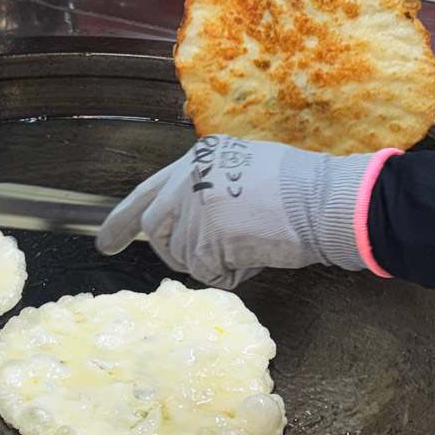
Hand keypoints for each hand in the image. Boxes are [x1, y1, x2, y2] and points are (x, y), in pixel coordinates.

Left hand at [95, 136, 373, 288]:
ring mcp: (198, 207)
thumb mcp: (244, 170)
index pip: (147, 191)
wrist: (328, 199)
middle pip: (156, 228)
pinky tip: (257, 255)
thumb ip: (210, 189)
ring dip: (214, 263)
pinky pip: (209, 273)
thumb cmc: (301, 189)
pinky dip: (232, 275)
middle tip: (194, 262)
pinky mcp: (211, 237)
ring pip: (185, 256)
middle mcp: (191, 178)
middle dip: (171, 252)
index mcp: (198, 159)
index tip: (106, 242)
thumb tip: (189, 224)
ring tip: (252, 244)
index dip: (122, 220)